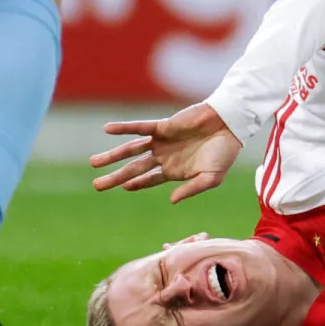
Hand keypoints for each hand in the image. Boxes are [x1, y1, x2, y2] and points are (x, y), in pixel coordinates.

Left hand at [90, 102, 243, 205]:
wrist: (230, 125)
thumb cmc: (224, 153)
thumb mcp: (211, 178)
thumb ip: (191, 190)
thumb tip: (171, 200)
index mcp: (175, 171)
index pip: (149, 180)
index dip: (135, 184)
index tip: (123, 188)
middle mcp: (165, 157)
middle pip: (133, 169)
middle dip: (114, 178)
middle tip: (96, 186)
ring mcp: (162, 142)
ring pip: (131, 150)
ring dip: (112, 156)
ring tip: (94, 163)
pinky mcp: (163, 127)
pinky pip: (140, 127)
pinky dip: (124, 128)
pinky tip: (107, 129)